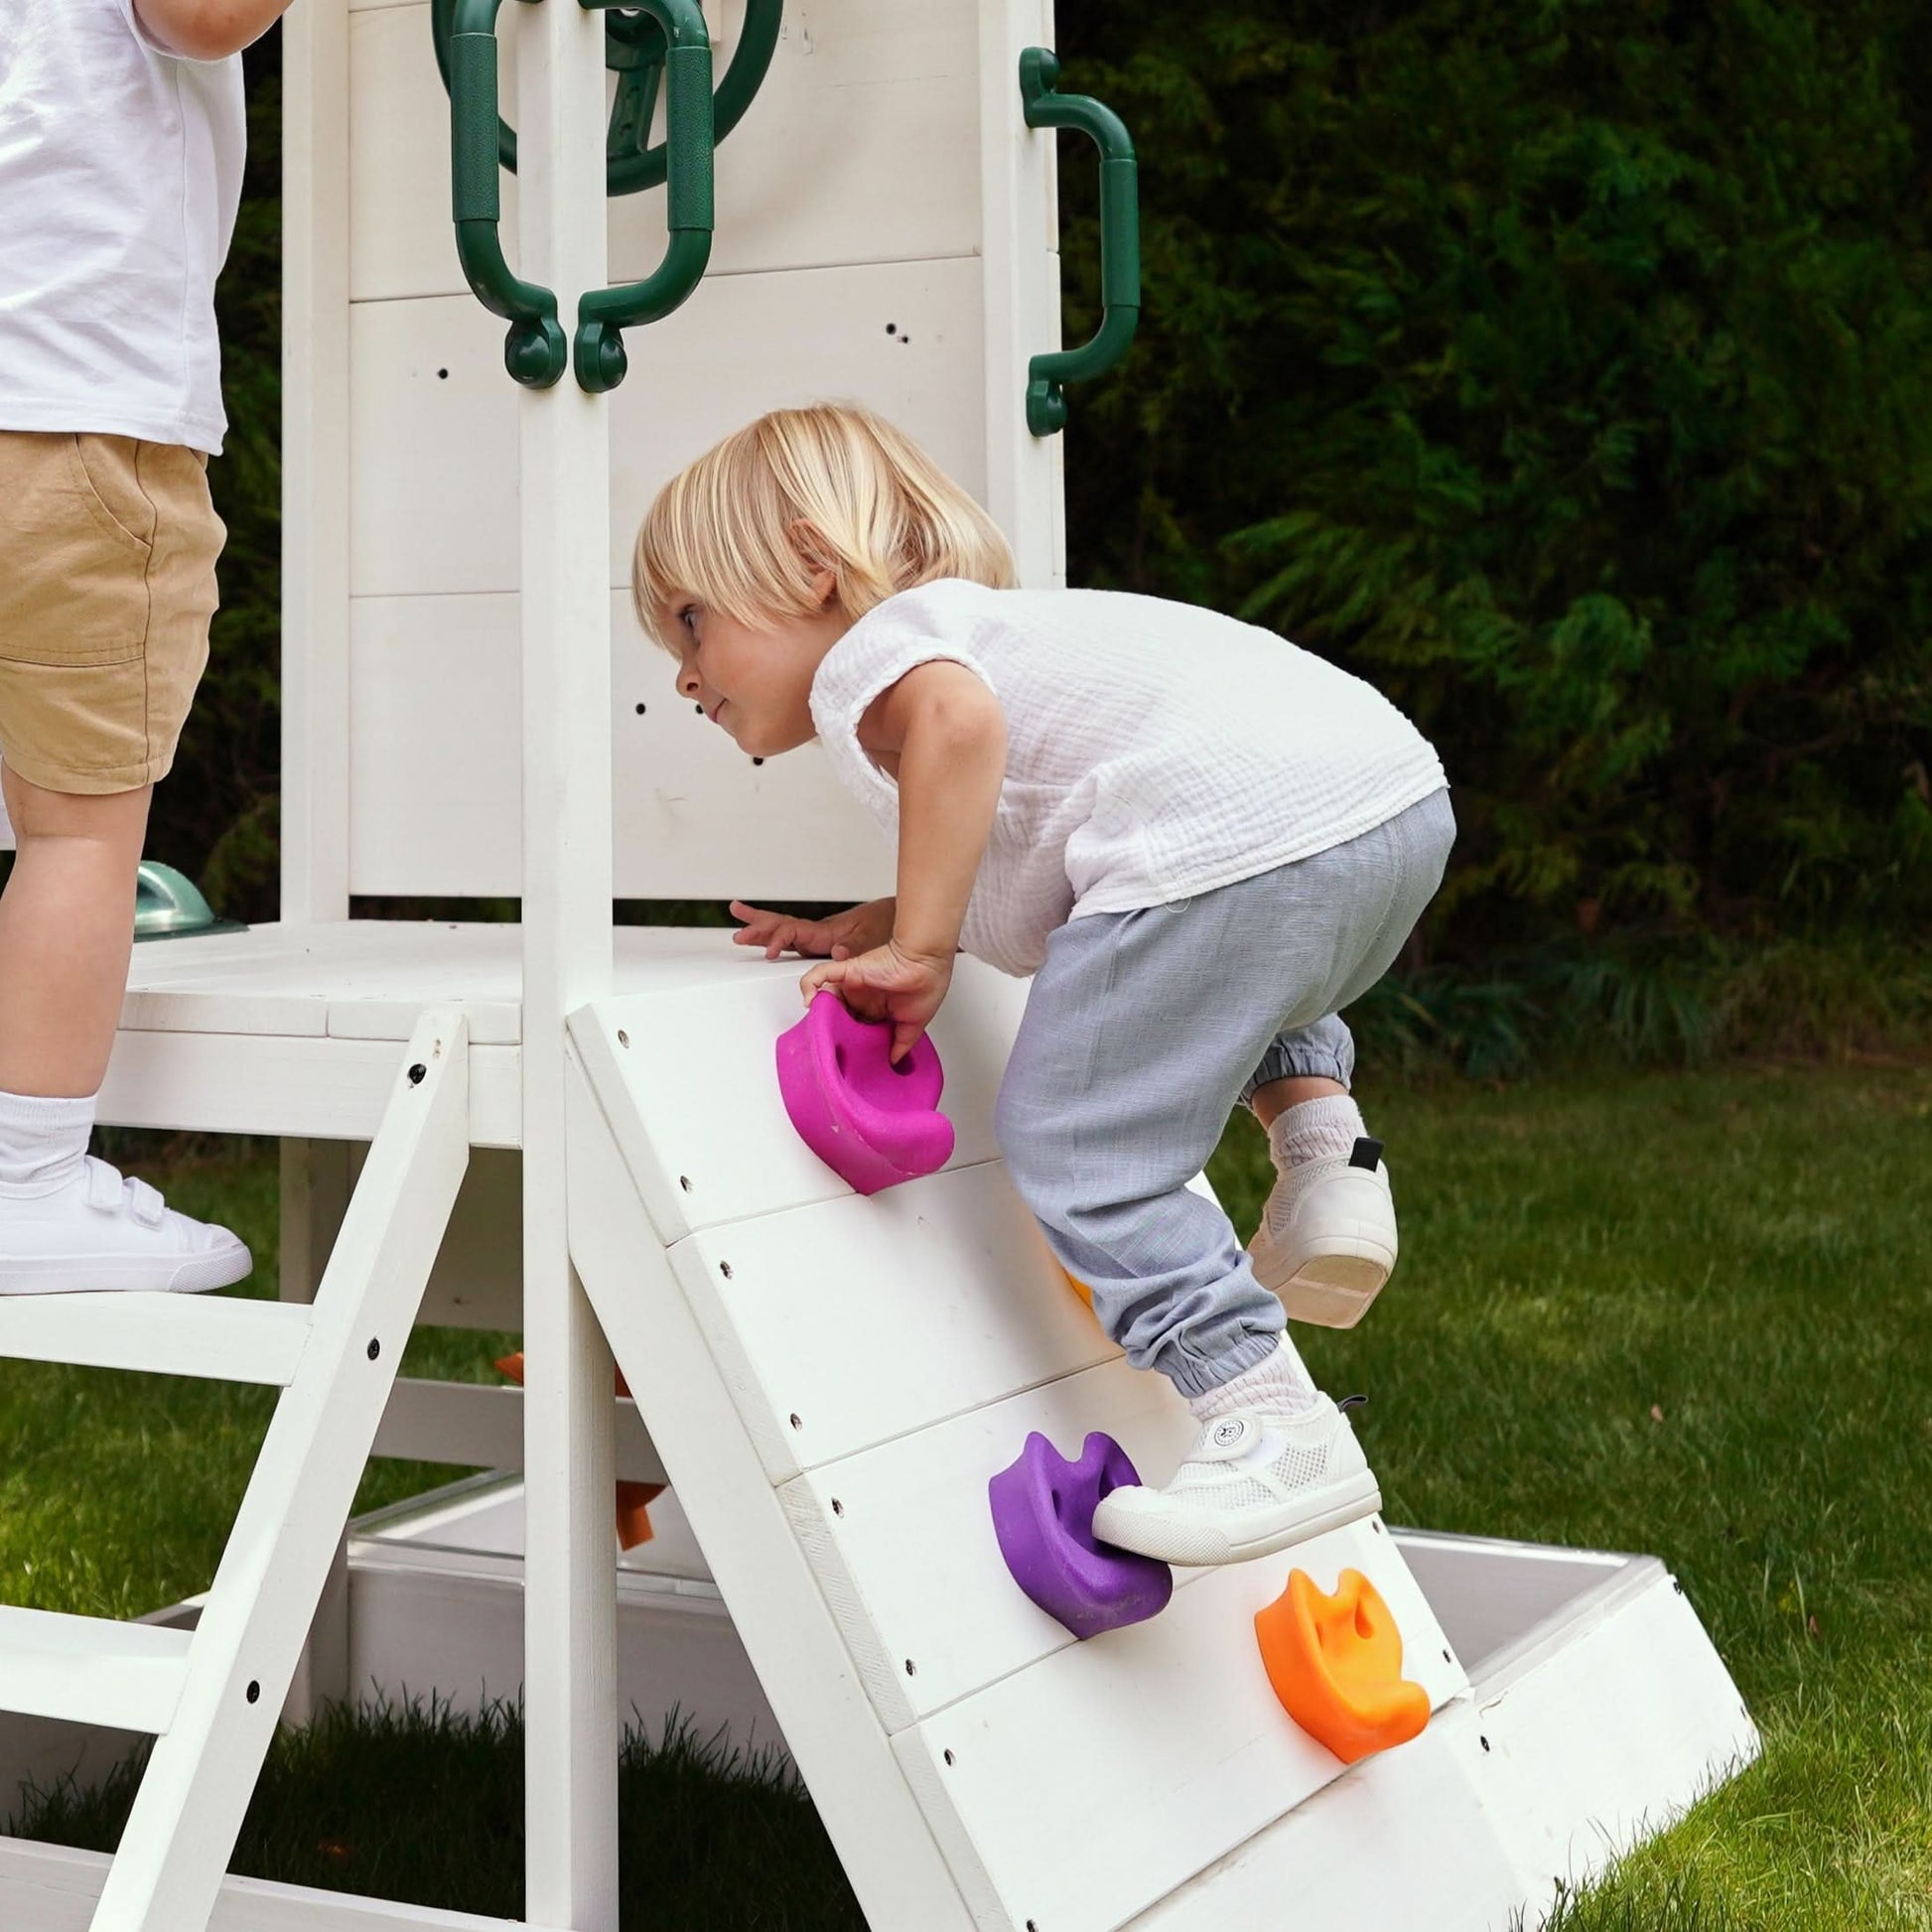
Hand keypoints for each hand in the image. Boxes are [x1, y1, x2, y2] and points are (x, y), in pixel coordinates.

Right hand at [730, 897, 894, 961]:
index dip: (780, 941)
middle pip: (781, 927)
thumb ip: (855, 945)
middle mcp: (818, 932)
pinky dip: (777, 938)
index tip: (770, 953)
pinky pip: (794, 938)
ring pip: (784, 930)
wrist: (896, 915)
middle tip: (738, 934)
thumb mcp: (874, 935)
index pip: (795, 933)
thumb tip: (838, 953)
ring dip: (762, 929)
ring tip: (739, 928)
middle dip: (759, 930)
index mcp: (826, 931)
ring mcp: (818, 936)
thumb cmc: (885, 923)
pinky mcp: (822, 941)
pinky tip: (767, 941)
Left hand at [801, 940, 954, 1063]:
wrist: (926, 961)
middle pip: (839, 1014)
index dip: (850, 1038)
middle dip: (831, 1028)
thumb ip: (902, 1042)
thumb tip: (894, 1061)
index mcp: (879, 1007)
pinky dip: (809, 985)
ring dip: (819, 1011)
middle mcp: (864, 996)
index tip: (848, 1053)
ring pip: (826, 997)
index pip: (857, 1025)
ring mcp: (854, 984)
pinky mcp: (848, 971)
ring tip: (816, 1028)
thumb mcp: (915, 1023)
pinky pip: (819, 974)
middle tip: (828, 1046)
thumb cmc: (927, 983)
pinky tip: (808, 1000)